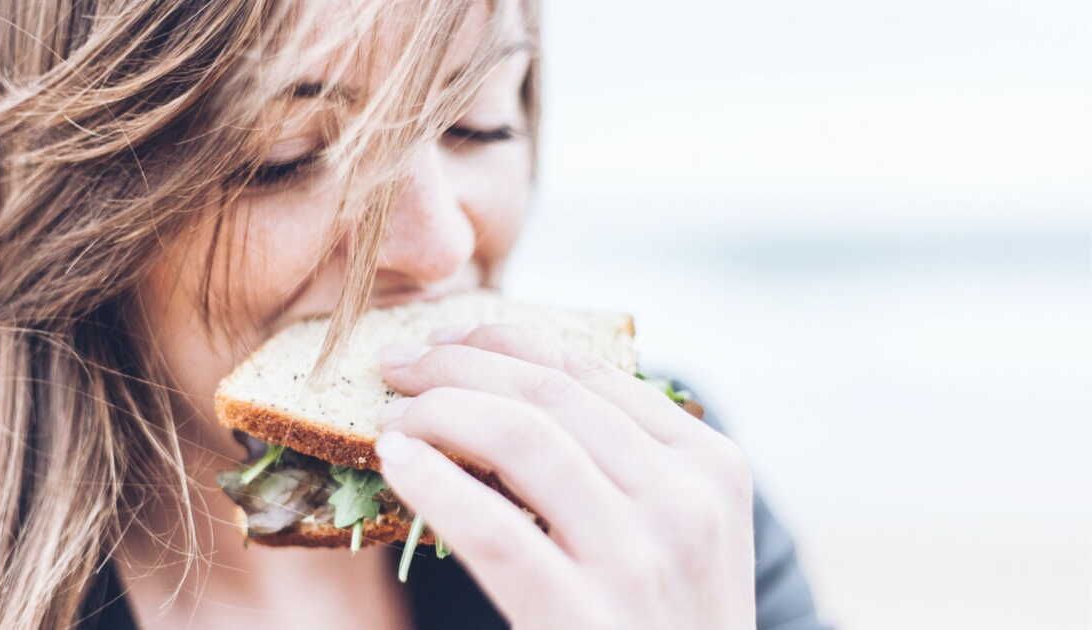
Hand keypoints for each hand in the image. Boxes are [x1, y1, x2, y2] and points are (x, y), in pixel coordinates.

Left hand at [376, 324, 756, 629]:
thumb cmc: (665, 623)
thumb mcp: (677, 533)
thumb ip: (625, 461)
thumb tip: (510, 387)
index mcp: (710, 464)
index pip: (589, 371)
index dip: (503, 341)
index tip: (445, 341)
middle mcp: (686, 500)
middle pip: (549, 395)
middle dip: (458, 365)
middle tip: (398, 368)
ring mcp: (641, 559)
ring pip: (521, 438)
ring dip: (439, 411)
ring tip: (393, 418)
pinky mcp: (583, 618)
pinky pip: (494, 529)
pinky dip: (434, 483)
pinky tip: (396, 462)